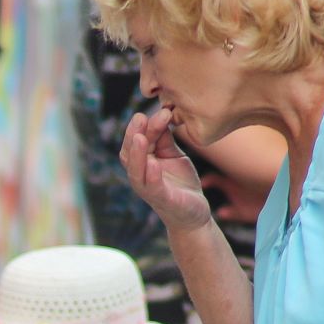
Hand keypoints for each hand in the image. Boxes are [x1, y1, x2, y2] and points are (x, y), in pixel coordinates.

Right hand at [120, 106, 215, 232]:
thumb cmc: (181, 184)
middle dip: (133, 135)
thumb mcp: (174, 156)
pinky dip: (151, 175)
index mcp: (142, 163)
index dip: (141, 126)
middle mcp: (140, 175)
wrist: (194, 213)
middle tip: (141, 117)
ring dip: (136, 154)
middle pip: (129, 153)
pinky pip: (152, 187)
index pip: (136, 141)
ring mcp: (149, 189)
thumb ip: (165, 139)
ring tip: (140, 137)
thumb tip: (162, 115)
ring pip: (135, 171)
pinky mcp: (162, 200)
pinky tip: (154, 163)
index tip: (153, 111)